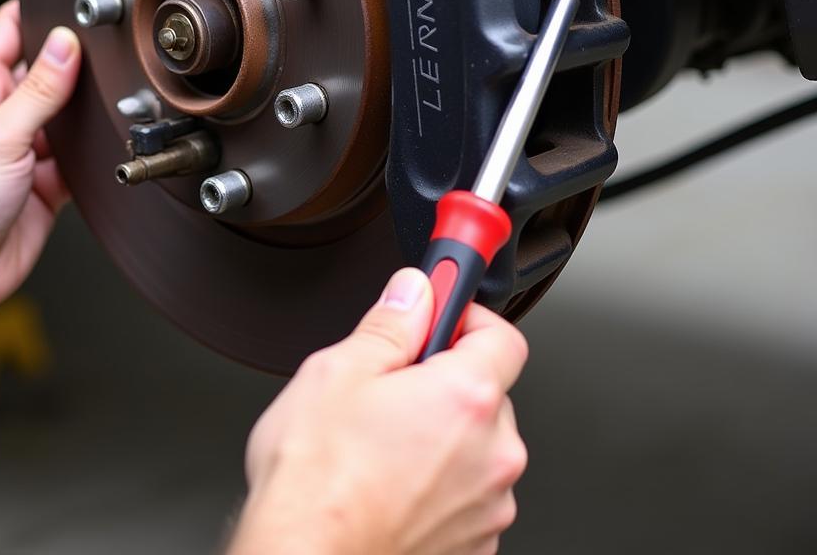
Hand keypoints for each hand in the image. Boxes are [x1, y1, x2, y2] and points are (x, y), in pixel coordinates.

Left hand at [0, 0, 80, 388]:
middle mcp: (4, 113)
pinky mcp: (48, 179)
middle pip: (51, 69)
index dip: (41, 12)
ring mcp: (27, 146)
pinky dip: (95, 152)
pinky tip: (103, 149)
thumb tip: (67, 45)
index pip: (11, 30)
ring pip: (71, 113)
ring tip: (107, 105)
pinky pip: (81, 156)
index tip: (76, 4)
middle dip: (78, 62)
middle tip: (105, 57)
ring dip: (88, 111)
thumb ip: (39, 90)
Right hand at [229, 268, 528, 554]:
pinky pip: (466, 493)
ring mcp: (486, 506)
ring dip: (441, 435)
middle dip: (445, 380)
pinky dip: (438, 482)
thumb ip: (390, 322)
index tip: (440, 317)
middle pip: (487, 392)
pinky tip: (389, 481)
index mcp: (466, 398)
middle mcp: (493, 454)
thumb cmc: (317, 481)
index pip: (503, 336)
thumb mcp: (339, 371)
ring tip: (381, 442)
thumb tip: (413, 292)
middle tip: (393, 384)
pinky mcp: (473, 544)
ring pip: (475, 446)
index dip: (468, 318)